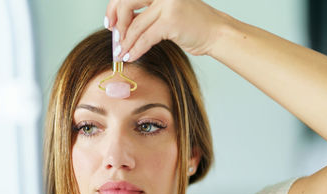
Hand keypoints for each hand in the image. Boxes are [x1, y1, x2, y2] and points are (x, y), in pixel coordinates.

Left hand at [105, 0, 231, 61]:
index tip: (110, 24)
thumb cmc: (193, 25)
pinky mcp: (171, 22)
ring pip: (135, 25)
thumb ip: (147, 13)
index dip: (114, 8)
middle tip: (115, 39)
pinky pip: (145, 38)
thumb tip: (122, 23)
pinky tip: (131, 56)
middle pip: (126, 3)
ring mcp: (167, 5)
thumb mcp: (167, 11)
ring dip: (125, 42)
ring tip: (121, 54)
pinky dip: (135, 49)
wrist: (216, 33)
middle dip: (117, 24)